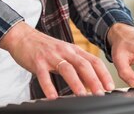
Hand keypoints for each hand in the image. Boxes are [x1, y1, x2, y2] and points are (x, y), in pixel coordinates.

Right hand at [0, 22, 114, 98]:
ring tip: (82, 95)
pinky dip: (49, 86)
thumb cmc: (46, 48)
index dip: (103, 73)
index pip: (93, 61)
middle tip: (101, 93)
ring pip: (66, 68)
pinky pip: (43, 75)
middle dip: (94, 79)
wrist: (23, 37)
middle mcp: (65, 51)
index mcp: (73, 50)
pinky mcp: (37, 61)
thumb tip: (91, 83)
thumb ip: (77, 67)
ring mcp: (51, 56)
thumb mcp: (64, 54)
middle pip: (83, 64)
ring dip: (75, 82)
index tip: (110, 86)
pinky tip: (53, 97)